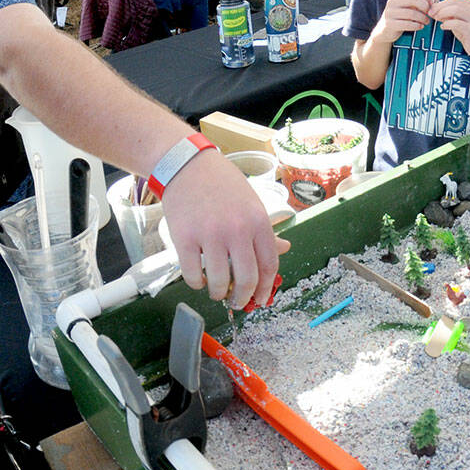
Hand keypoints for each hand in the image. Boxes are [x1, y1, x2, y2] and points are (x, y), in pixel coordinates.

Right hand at [160, 151, 290, 308]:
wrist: (187, 166)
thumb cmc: (222, 184)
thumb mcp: (251, 204)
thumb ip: (265, 230)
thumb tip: (284, 249)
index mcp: (258, 221)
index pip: (269, 265)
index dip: (266, 288)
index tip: (261, 298)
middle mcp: (237, 230)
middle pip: (247, 279)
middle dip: (243, 298)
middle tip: (238, 303)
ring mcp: (210, 235)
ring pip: (219, 282)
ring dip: (218, 293)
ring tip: (217, 291)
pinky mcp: (185, 239)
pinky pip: (192, 275)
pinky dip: (196, 283)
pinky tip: (199, 278)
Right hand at [373, 0, 431, 40]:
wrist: (385, 31)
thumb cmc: (401, 17)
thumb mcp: (409, 7)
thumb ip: (422, 1)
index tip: (431, 3)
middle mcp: (392, 1)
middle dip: (425, 6)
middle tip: (429, 13)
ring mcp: (390, 13)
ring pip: (411, 13)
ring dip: (423, 18)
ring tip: (426, 21)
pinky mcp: (389, 24)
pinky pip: (407, 24)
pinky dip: (417, 26)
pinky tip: (420, 26)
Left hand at [429, 0, 469, 57]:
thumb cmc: (467, 32)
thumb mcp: (456, 20)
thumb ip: (447, 13)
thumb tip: (433, 8)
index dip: (440, 2)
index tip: (432, 9)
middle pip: (453, 2)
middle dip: (439, 7)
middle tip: (431, 13)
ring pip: (455, 10)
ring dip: (442, 14)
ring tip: (437, 19)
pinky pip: (456, 23)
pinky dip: (447, 24)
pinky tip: (443, 27)